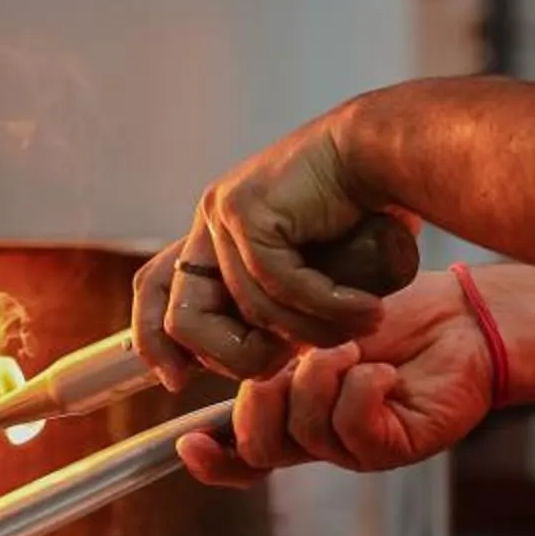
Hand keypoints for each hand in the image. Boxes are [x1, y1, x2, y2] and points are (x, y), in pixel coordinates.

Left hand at [133, 109, 385, 382]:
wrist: (381, 152)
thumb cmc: (355, 213)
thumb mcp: (303, 271)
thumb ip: (273, 303)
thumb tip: (256, 357)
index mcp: (212, 236)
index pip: (153, 290)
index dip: (153, 342)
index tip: (175, 382)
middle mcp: (210, 222)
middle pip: (182, 319)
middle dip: (233, 357)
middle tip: (293, 358)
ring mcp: (225, 214)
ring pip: (251, 312)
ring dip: (312, 333)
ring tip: (361, 325)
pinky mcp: (250, 210)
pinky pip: (280, 286)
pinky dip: (328, 307)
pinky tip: (365, 308)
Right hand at [176, 272, 492, 489]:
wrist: (460, 316)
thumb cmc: (392, 311)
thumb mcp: (315, 317)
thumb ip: (269, 339)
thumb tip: (217, 338)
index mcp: (294, 412)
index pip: (242, 455)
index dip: (212, 461)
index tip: (185, 442)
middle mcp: (320, 438)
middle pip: (260, 449)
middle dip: (262, 395)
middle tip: (293, 351)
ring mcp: (356, 447)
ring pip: (305, 432)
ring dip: (321, 375)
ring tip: (351, 345)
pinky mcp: (394, 446)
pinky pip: (354, 427)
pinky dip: (362, 386)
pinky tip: (383, 369)